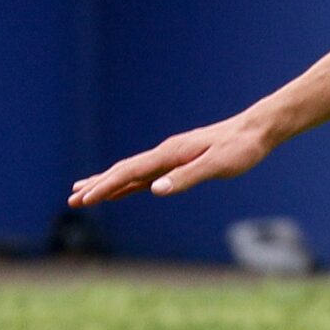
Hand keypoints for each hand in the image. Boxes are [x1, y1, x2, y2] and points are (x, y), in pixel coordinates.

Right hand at [68, 112, 275, 206]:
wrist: (256, 130)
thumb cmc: (240, 148)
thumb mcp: (217, 165)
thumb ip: (187, 177)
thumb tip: (156, 189)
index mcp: (170, 153)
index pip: (130, 172)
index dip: (105, 186)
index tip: (85, 199)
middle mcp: (165, 153)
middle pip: (123, 171)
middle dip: (97, 185)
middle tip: (73, 200)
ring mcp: (170, 157)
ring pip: (131, 172)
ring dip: (107, 183)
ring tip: (84, 193)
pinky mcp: (178, 162)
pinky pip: (146, 174)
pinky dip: (128, 183)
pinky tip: (121, 189)